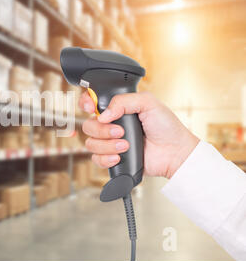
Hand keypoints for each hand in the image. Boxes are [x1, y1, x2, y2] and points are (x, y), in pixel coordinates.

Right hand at [80, 91, 198, 178]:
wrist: (174, 152)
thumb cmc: (166, 127)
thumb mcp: (148, 102)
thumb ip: (123, 101)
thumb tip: (103, 114)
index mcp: (116, 108)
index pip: (90, 102)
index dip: (86, 104)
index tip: (91, 108)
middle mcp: (110, 125)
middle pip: (88, 125)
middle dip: (102, 130)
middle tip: (121, 131)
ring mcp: (109, 142)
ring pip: (91, 144)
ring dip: (107, 145)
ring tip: (126, 146)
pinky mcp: (111, 159)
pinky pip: (95, 160)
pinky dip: (106, 159)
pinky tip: (119, 157)